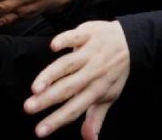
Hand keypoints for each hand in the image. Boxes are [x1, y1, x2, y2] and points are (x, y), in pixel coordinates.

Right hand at [24, 21, 129, 138]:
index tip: (39, 131)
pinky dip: (66, 40)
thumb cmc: (115, 72)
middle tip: (28, 108)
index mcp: (97, 89)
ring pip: (69, 65)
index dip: (57, 120)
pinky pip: (77, 36)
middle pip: (68, 87)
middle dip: (48, 99)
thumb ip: (96, 118)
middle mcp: (93, 72)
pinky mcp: (89, 33)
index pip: (75, 108)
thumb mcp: (109, 95)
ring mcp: (91, 52)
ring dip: (51, 74)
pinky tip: (53, 47)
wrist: (133, 41)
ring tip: (35, 87)